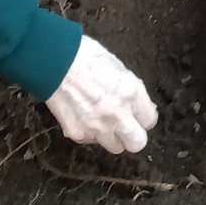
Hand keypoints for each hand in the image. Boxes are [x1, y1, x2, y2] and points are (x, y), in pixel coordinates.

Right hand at [45, 35, 157, 153]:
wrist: (56, 62)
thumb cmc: (87, 56)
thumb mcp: (118, 67)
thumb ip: (131, 90)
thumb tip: (138, 105)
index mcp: (131, 93)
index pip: (149, 121)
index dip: (144, 116)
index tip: (138, 113)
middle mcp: (117, 115)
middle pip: (137, 144)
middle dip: (134, 135)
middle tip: (126, 124)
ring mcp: (97, 128)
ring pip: (114, 147)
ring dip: (112, 137)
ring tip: (104, 121)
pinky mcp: (77, 134)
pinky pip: (91, 141)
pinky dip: (91, 134)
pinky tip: (85, 117)